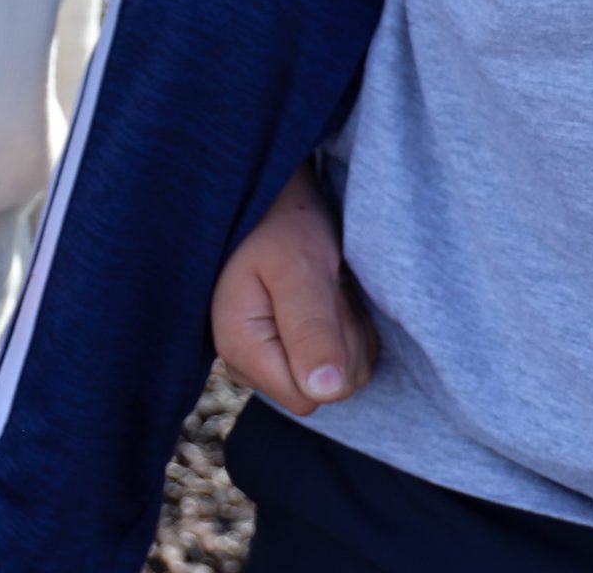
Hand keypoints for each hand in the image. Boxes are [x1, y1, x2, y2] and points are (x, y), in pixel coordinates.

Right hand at [211, 164, 374, 415]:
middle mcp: (251, 366)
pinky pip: (347, 361)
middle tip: (327, 283)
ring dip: (350, 327)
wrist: (274, 197)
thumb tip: (325, 391)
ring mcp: (271, 361)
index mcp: (241, 350)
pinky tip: (330, 292)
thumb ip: (311, 329)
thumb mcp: (298, 267)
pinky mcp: (293, 352)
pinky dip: (350, 325)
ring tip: (327, 283)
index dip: (331, 351)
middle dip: (344, 336)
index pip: (309, 396)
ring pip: (345, 376)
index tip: (322, 297)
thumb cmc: (282, 223)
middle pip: (332, 389)